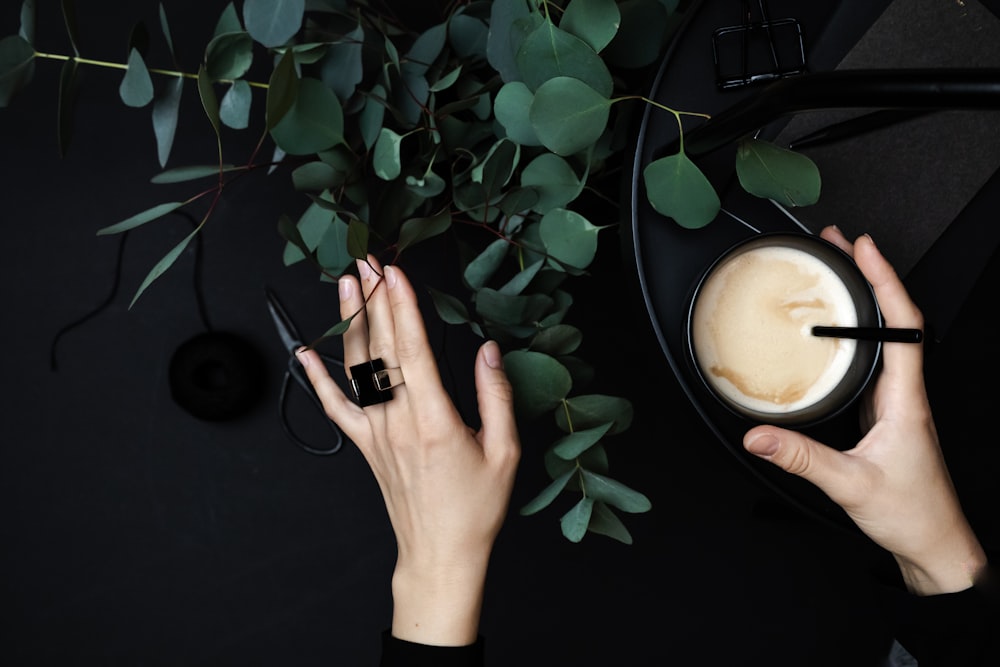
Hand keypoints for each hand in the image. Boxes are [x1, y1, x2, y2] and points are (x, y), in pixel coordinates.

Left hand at [297, 256, 520, 644]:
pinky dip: (317, 379)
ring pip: (356, 368)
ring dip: (350, 322)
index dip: (402, 306)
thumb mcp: (504, 452)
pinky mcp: (364, 446)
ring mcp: (376, 433)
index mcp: (435, 420)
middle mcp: (399, 421)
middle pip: (381, 347)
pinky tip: (305, 353)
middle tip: (366, 260)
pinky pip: (334, 408)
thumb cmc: (475, 508)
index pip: (413, 349)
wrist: (440, 553)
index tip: (394, 272)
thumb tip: (488, 350)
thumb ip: (495, 396)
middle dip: (373, 298)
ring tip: (345, 285)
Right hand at [743, 226, 986, 594]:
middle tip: (838, 245)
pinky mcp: (884, 414)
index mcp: (906, 400)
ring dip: (866, 299)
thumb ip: (800, 458)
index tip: (862, 250)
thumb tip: (757, 434)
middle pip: (895, 319)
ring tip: (838, 273)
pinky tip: (835, 331)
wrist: (934, 544)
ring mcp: (896, 402)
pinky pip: (873, 360)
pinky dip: (857, 332)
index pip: (904, 326)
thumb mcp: (850, 486)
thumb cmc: (910, 515)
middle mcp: (905, 394)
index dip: (885, 282)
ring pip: (887, 336)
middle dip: (869, 275)